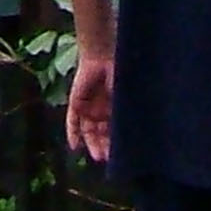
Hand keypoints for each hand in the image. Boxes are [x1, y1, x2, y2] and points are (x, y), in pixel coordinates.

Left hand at [66, 50, 116, 164]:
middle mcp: (102, 108)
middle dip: (105, 146)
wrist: (103, 53)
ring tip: (97, 156)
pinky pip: (72, 120)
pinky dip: (73, 133)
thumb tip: (137, 134)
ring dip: (92, 143)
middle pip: (102, 133)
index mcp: (116, 106)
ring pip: (89, 130)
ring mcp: (88, 106)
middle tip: (108, 158)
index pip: (116, 129)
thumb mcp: (125, 96)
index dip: (118, 142)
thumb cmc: (120, 73)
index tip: (123, 155)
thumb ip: (127, 113)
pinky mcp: (76, 102)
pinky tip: (75, 147)